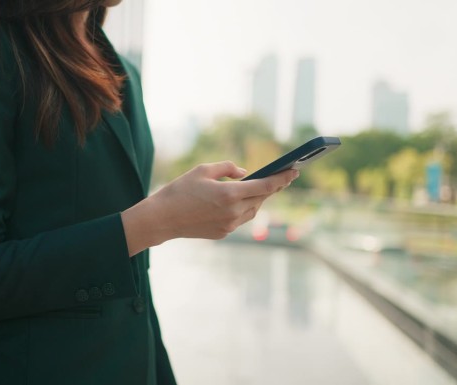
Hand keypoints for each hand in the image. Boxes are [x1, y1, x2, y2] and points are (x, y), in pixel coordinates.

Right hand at [121, 161, 298, 254]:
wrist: (162, 219)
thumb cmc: (179, 191)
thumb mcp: (202, 170)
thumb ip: (228, 168)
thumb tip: (245, 173)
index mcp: (229, 194)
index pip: (265, 186)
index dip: (282, 178)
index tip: (294, 171)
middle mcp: (233, 212)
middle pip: (262, 198)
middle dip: (273, 187)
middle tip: (284, 177)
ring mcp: (229, 225)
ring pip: (253, 210)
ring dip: (259, 198)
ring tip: (263, 187)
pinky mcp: (223, 233)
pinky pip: (241, 219)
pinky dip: (244, 208)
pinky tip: (241, 201)